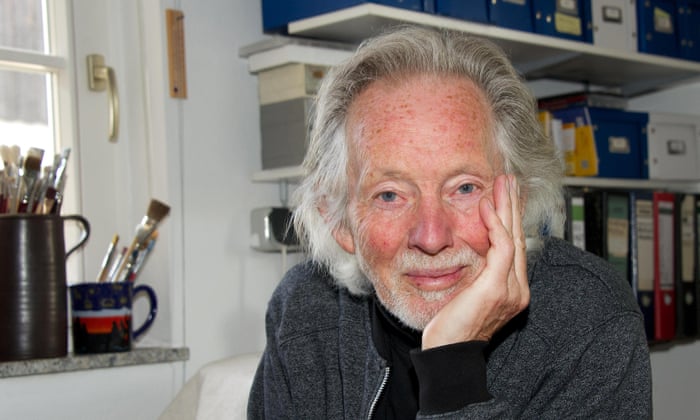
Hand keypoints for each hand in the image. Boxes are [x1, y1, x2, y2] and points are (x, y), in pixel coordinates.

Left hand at [422, 174, 529, 348]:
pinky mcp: (497, 288)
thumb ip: (475, 275)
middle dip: (514, 207)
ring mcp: (510, 289)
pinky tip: (488, 206)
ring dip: (507, 207)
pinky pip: (502, 247)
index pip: (514, 248)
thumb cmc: (450, 327)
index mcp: (511, 291)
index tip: (503, 198)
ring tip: (503, 183)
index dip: (510, 221)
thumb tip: (472, 254)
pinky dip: (495, 224)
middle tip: (510, 180)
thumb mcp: (466, 295)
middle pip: (519, 238)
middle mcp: (517, 290)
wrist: (447, 353)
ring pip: (514, 238)